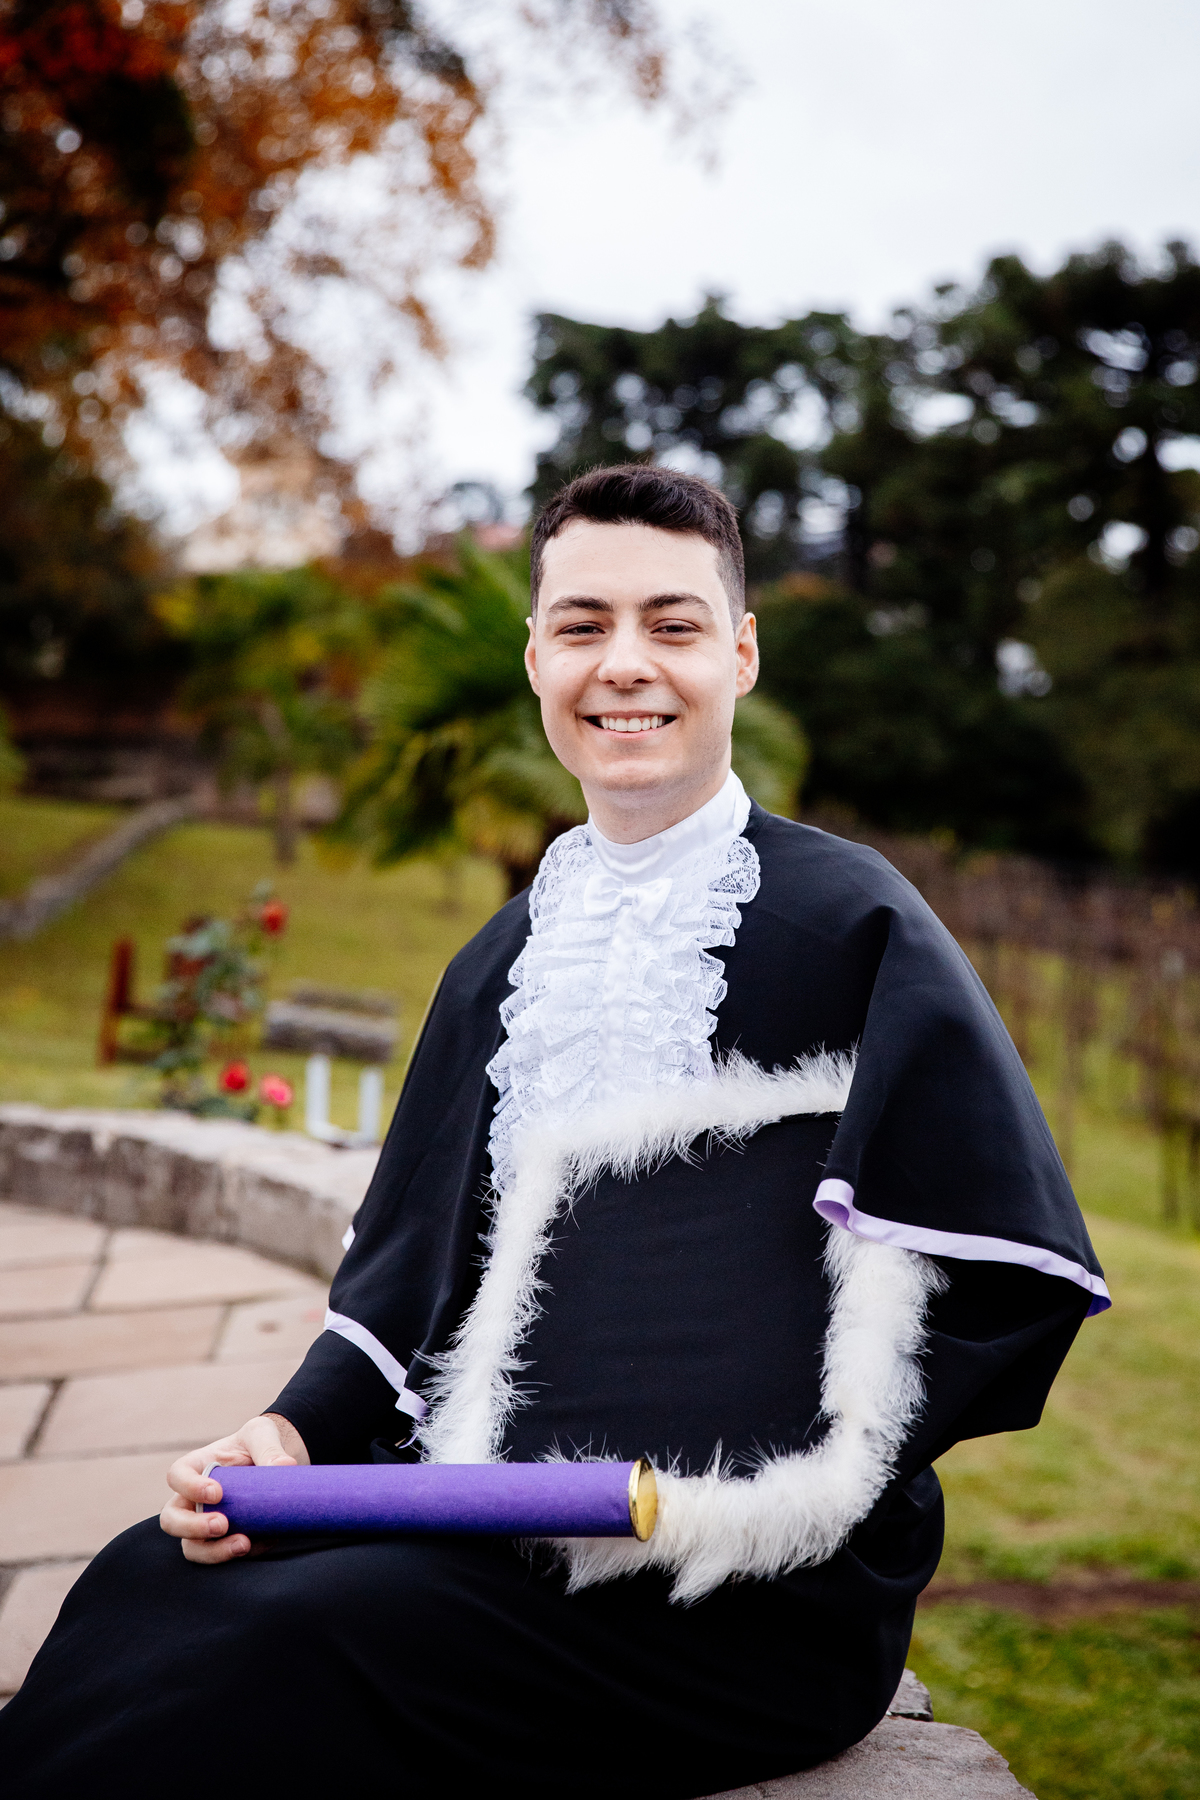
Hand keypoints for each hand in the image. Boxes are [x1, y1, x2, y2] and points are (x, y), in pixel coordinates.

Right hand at [160, 1412, 309, 1564]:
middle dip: (192, 1528)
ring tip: (243, 1545)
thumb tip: (284, 1465)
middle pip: (171, 1520)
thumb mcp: (262, 1434)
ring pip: (192, 1547)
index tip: (217, 1493)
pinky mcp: (226, 1541)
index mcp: (196, 1467)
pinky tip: (266, 1541)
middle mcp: (193, 1499)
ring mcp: (206, 1523)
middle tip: (221, 1525)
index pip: (176, 1477)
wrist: (276, 1465)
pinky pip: (225, 1555)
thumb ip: (268, 1446)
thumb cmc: (259, 1444)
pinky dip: (244, 1553)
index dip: (189, 1487)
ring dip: (213, 1552)